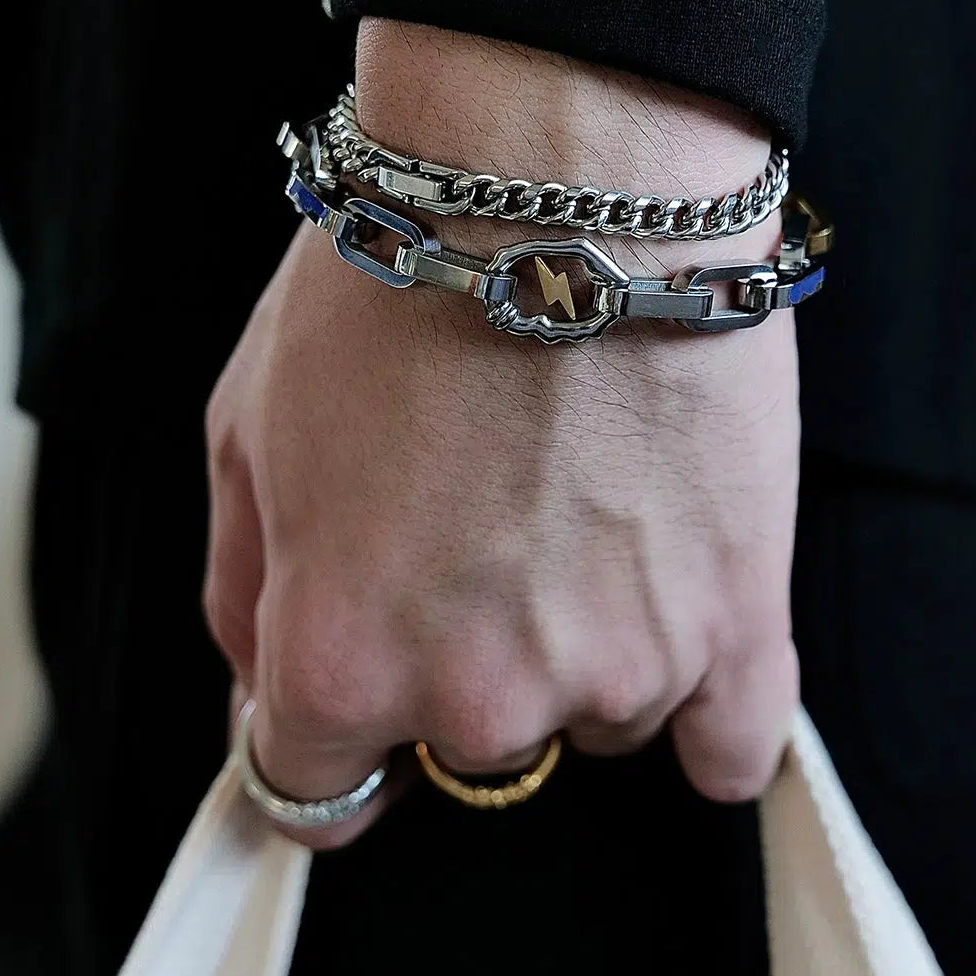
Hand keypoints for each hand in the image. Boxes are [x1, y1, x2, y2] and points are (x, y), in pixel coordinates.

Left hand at [203, 22, 799, 844]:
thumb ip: (240, 599)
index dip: (326, 736)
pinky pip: (729, 754)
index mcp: (338, 656)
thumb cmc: (396, 285)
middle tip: (486, 527)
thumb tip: (265, 701)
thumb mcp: (244, 433)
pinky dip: (708, 710)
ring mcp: (616, 675)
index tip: (357, 691)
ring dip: (586, 647)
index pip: (312, 793)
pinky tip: (682, 627)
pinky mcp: (736, 631)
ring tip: (590, 502)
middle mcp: (476, 698)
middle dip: (463, 665)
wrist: (566, 182)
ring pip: (594, 722)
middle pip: (466, 752)